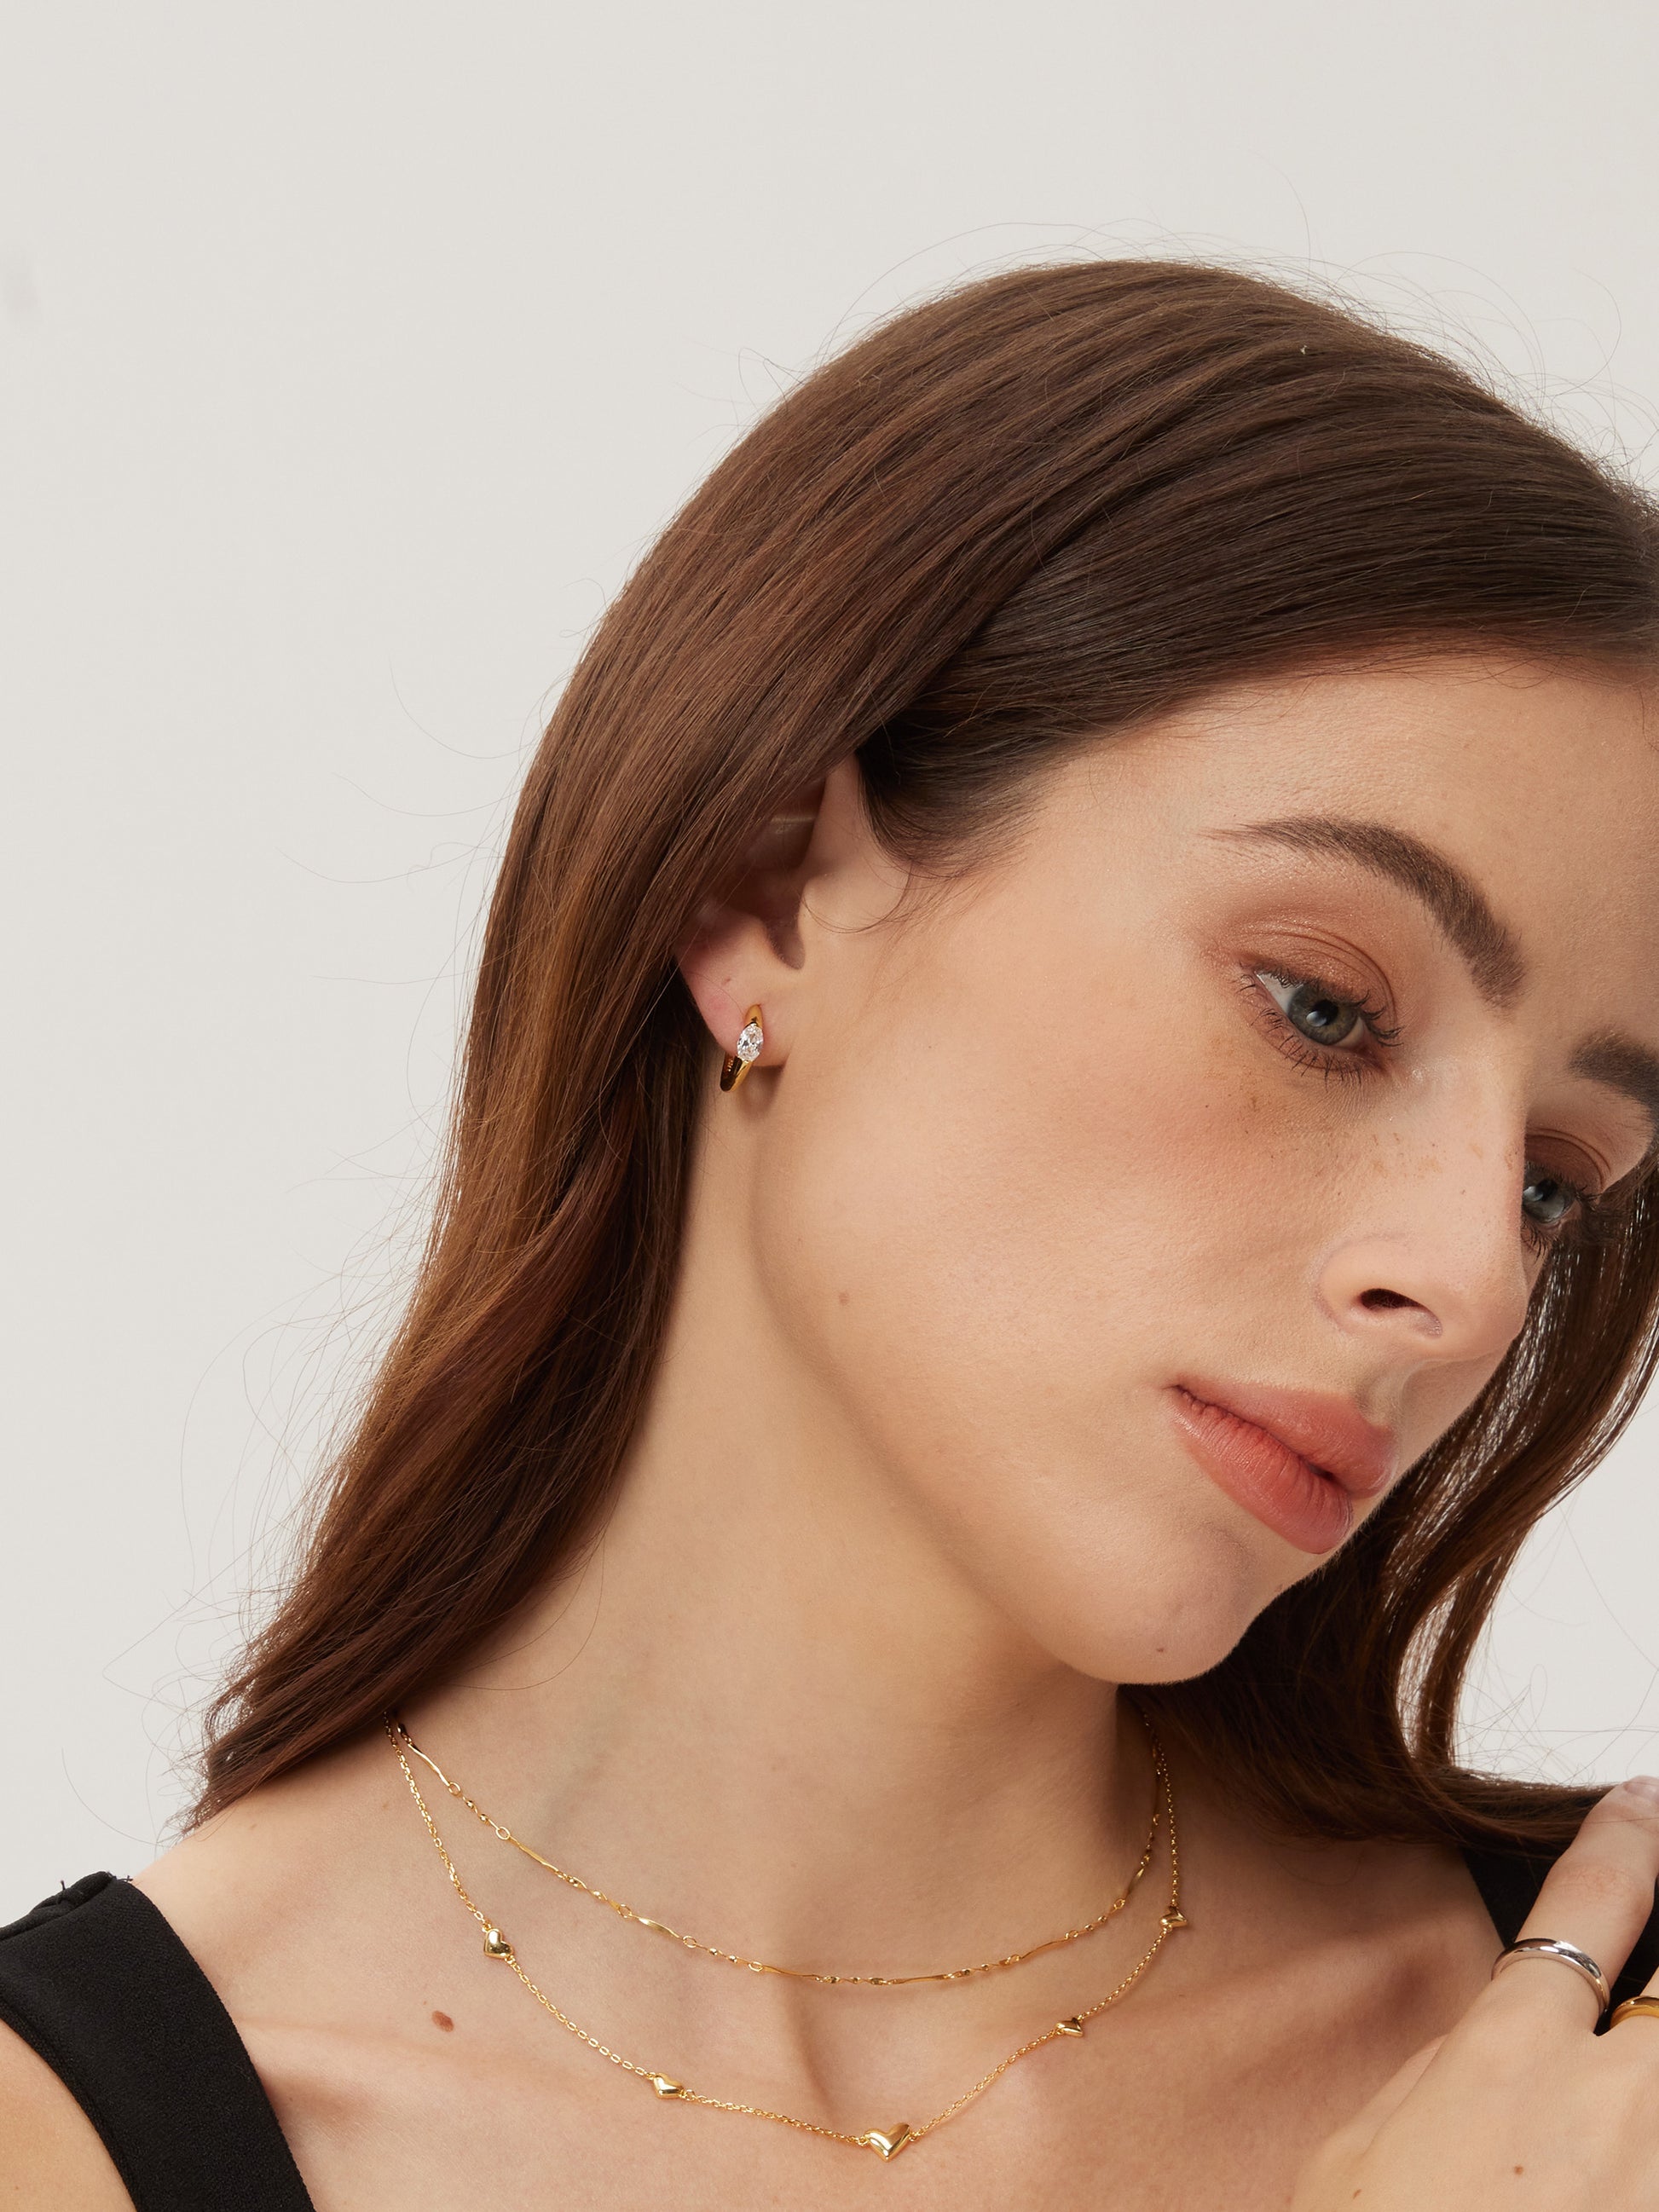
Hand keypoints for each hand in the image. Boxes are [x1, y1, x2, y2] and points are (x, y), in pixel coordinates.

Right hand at [1290, 1776, 1658, 2210]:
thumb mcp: (1358, 2154)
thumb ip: (1435, 2077)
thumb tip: (1484, 2040)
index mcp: (1507, 2057)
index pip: (1590, 1903)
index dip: (1626, 1841)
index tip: (1641, 1802)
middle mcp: (1609, 2105)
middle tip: (1644, 1951)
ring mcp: (1657, 2175)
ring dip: (1648, 2070)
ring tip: (1610, 2098)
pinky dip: (1650, 2146)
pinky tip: (1619, 2163)